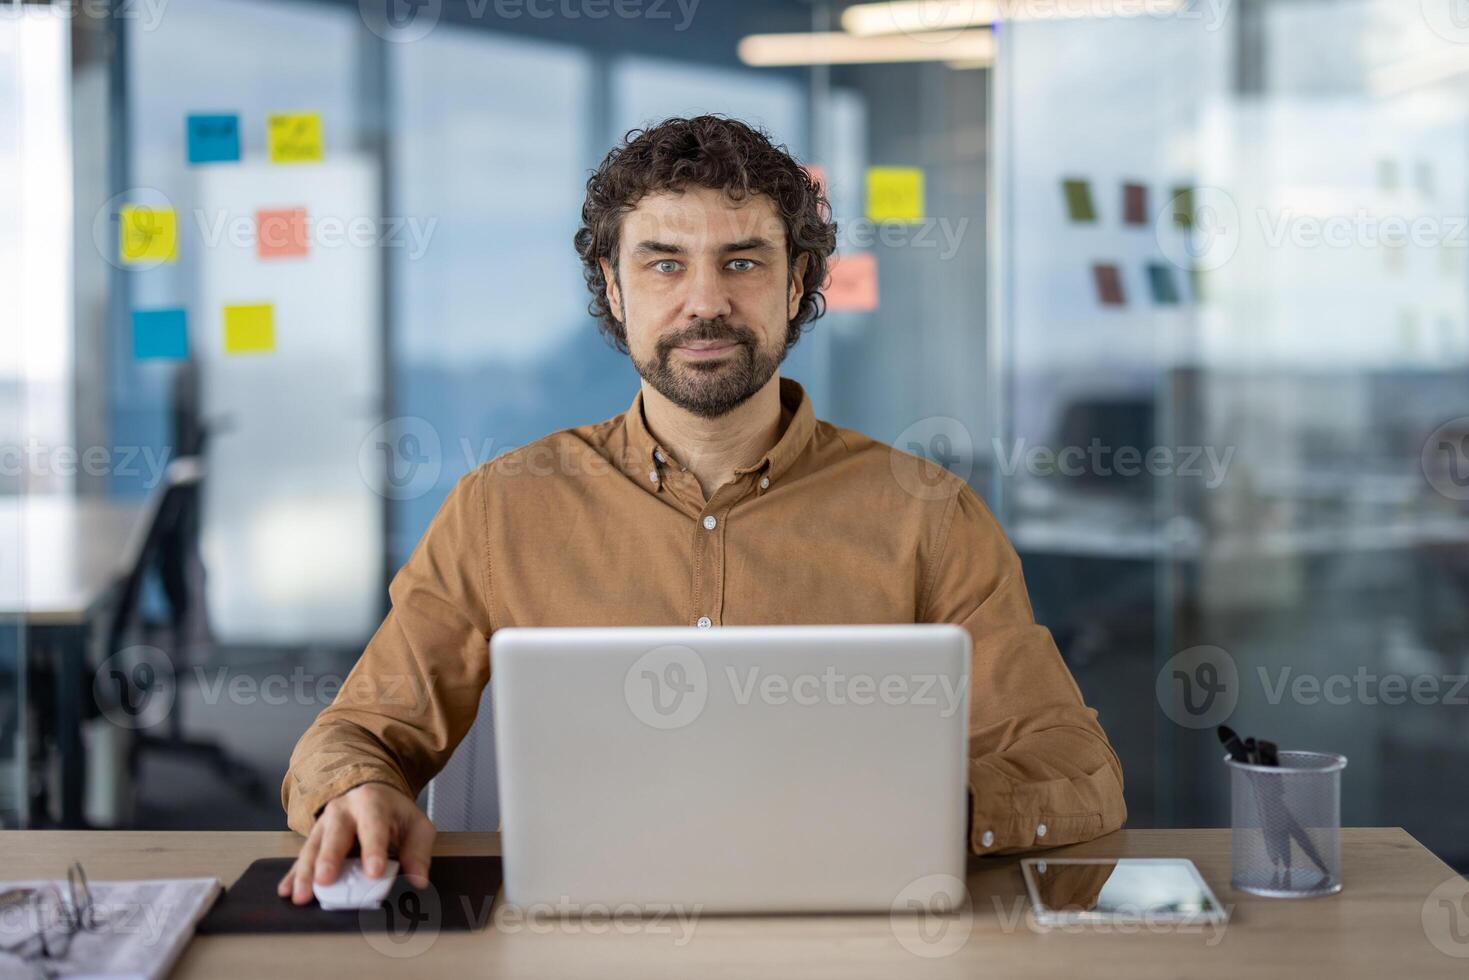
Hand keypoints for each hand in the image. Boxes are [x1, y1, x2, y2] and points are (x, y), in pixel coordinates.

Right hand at [277, 781, 434, 905]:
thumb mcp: (416, 825)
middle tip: (325, 880)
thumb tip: (418, 881)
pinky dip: (293, 875)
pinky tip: (286, 890)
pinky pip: (301, 858)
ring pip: (312, 847)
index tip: (374, 873)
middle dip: (329, 858)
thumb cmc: (394, 814)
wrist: (369, 793)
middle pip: (335, 834)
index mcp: (372, 802)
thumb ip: (418, 852)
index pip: (373, 826)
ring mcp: (323, 824)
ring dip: (305, 872)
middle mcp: (343, 810)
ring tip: (301, 895)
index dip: (373, 849)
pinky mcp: (313, 839)